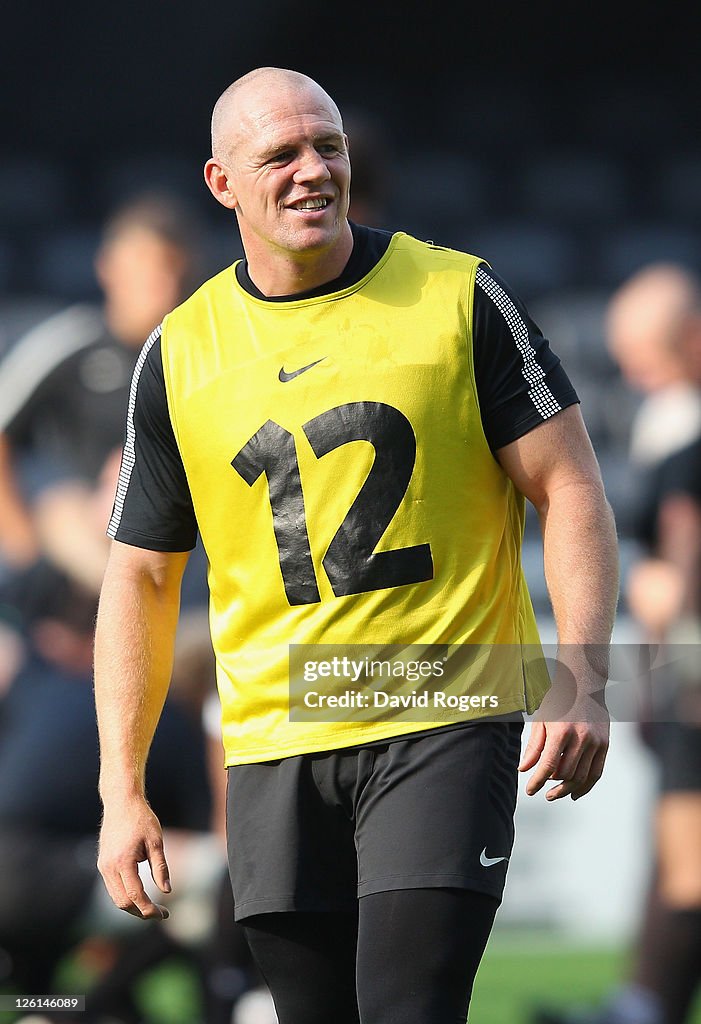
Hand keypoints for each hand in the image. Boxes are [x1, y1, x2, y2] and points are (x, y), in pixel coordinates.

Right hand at [97, 797, 171, 919]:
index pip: (135, 896)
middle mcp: (108, 867)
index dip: (149, 909)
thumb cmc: (141, 818)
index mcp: (122, 862)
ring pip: (115, 897)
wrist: (121, 802)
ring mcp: (103, 866)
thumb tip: (167, 891)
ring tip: (153, 906)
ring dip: (133, 905)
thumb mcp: (156, 841)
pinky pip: (112, 887)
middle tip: (161, 912)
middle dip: (141, 912)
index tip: (164, 914)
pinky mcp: (103, 863)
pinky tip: (141, 893)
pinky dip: (126, 895)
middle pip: (122, 902)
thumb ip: (160, 867)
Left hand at [519, 708, 609, 801]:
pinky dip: (586, 786)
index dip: (537, 781)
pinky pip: (596, 772)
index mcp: (561, 730)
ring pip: (581, 777)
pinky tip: (575, 792)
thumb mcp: (541, 720)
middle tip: (544, 790)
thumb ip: (533, 747)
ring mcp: (595, 742)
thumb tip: (524, 769)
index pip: (548, 765)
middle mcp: (581, 737)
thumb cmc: (560, 699)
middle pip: (566, 774)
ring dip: (567, 789)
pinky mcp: (605, 744)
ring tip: (556, 793)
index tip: (530, 790)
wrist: (585, 683)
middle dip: (553, 786)